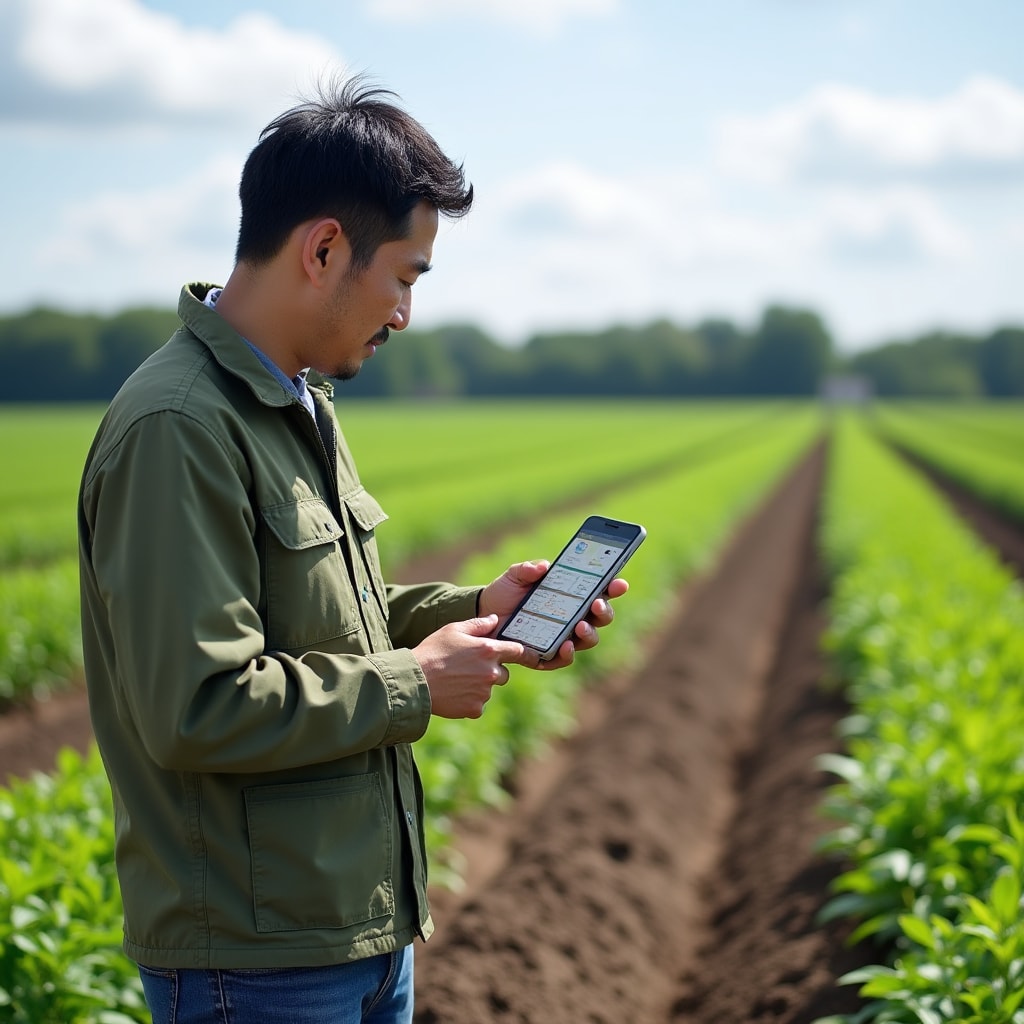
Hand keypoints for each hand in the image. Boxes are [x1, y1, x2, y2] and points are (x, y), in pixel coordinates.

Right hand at [412, 614, 538, 719]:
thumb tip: (495, 619)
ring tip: (455, 680)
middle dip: (491, 671)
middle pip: (503, 673)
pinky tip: (453, 692)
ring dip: (479, 686)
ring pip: (489, 689)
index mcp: (488, 650)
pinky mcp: (475, 708)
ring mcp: (484, 692)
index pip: (518, 651)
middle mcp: (491, 672)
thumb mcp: (453, 630)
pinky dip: (469, 700)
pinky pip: (478, 704)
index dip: (524, 653)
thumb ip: (478, 624)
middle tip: (468, 668)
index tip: (531, 656)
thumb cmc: (433, 651)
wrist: (415, 681)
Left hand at [479, 561, 629, 670]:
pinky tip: (565, 647)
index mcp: (571, 595)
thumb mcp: (515, 575)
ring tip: (580, 626)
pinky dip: (567, 655)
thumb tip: (543, 567)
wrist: (483, 614)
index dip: (613, 587)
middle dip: (604, 611)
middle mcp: (572, 616)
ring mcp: (561, 637)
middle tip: (596, 603)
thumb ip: (527, 569)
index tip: (619, 583)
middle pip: (600, 617)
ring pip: (588, 639)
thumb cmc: (505, 592)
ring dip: (589, 633)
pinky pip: (562, 659)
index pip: (599, 591)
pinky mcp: (546, 655)